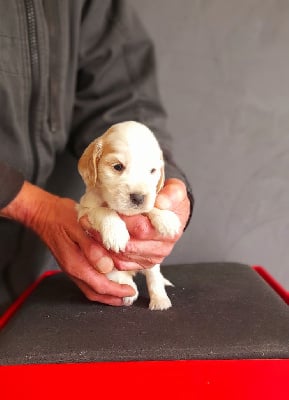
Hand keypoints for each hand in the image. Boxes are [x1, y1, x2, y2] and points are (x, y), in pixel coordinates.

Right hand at [0, 181, 134, 305]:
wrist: (42, 212)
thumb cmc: (60, 216)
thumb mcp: (78, 227)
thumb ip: (91, 248)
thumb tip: (106, 266)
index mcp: (75, 263)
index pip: (100, 285)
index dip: (117, 291)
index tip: (131, 292)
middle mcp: (72, 269)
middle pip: (95, 292)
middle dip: (113, 298)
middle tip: (128, 298)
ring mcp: (70, 267)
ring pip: (90, 289)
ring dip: (106, 294)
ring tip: (120, 294)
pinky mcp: (70, 262)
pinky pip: (86, 281)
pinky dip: (98, 285)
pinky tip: (107, 279)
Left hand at [80, 178, 190, 270]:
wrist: (171, 213)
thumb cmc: (169, 201)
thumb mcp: (175, 190)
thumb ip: (172, 194)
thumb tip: (162, 203)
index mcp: (170, 231)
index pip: (141, 229)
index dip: (122, 220)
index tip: (105, 208)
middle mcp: (162, 249)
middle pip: (128, 244)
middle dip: (107, 231)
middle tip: (89, 217)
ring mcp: (150, 259)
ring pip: (121, 256)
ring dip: (101, 242)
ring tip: (88, 225)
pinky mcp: (140, 264)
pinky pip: (119, 263)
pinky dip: (105, 253)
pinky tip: (95, 238)